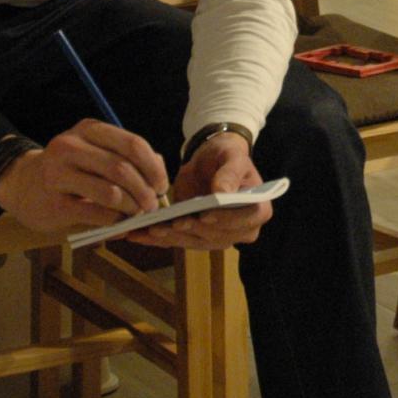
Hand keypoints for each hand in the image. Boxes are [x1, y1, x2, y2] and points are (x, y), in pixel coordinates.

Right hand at [0, 119, 167, 236]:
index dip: (153, 167)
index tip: (162, 185)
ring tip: (137, 214)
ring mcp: (59, 174)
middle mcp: (70, 146)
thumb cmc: (69, 169)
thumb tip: (160, 171)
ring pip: (111, 192)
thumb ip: (126, 157)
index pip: (132, 144)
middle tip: (153, 205)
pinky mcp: (54, 203)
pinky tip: (119, 223)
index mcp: (88, 129)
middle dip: (145, 190)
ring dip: (132, 207)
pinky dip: (115, 221)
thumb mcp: (94, 152)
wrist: (23, 185)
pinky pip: (96, 213)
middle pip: (122, 168)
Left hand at [131, 132, 270, 249]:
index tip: (205, 215)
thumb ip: (230, 174)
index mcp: (258, 210)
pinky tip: (138, 235)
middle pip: (216, 235)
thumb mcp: (232, 158)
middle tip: (169, 223)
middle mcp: (242, 231)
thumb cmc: (227, 157)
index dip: (225, 219)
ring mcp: (219, 238)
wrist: (212, 161)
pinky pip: (178, 240)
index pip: (244, 219)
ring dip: (170, 237)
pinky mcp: (198, 239)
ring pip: (194, 241)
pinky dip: (158, 239)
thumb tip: (223, 194)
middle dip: (190, 229)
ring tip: (147, 230)